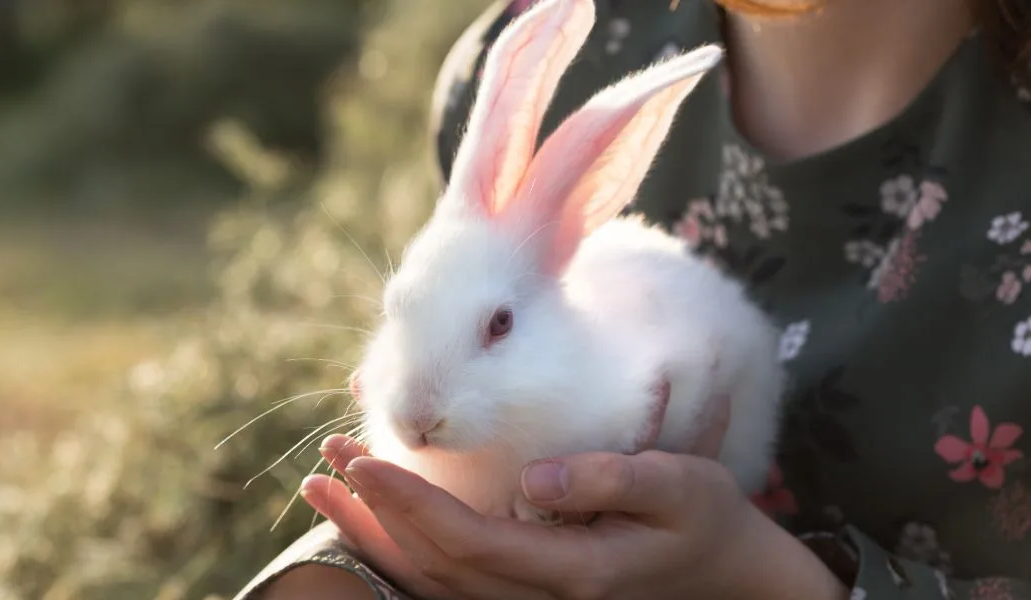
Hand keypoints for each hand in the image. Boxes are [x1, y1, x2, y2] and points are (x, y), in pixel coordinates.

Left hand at [301, 397, 846, 599]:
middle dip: (376, 513)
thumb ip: (608, 479)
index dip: (411, 503)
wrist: (730, 571)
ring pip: (433, 582)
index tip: (365, 460)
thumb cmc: (706, 516)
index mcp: (574, 569)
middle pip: (435, 566)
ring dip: (376, 535)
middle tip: (329, 459)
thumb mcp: (678, 485)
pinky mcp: (528, 591)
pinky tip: (375, 520)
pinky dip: (403, 553)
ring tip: (326, 487)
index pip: (469, 541)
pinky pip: (450, 582)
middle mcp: (543, 597)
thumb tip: (532, 478)